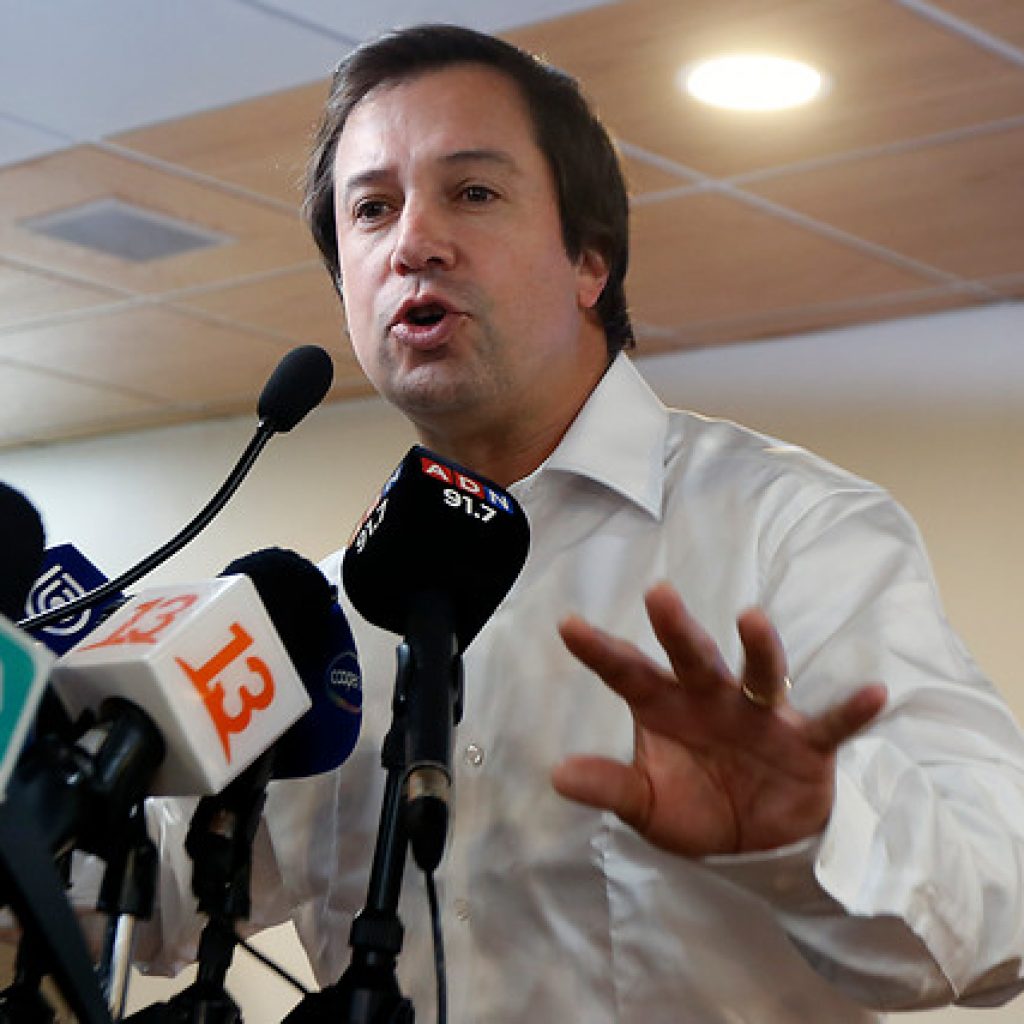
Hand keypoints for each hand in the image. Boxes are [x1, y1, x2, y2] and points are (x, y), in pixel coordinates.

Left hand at [552, 582, 886, 856]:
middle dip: (677, 628)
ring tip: (752, 619)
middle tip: (658, 594)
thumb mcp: (647, 805)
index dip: (600, 651)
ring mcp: (760, 717)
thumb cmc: (696, 807)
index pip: (628, 673)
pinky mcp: (804, 744)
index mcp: (666, 706)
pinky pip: (828, 724)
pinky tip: (874, 693)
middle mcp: (712, 699)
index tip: (567, 625)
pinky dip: (850, 711)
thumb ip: (611, 787)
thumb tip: (558, 775)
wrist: (756, 847)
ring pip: (760, 674)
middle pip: (693, 658)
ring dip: (759, 648)